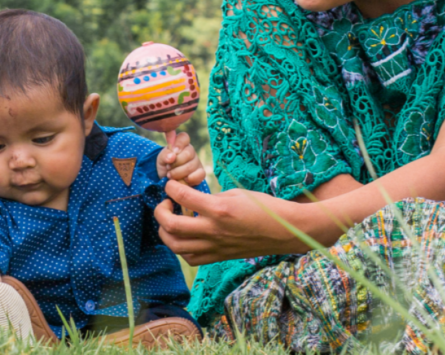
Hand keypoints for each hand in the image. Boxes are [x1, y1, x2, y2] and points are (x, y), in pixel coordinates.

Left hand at [155, 179, 310, 264]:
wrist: (284, 231)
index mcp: (218, 209)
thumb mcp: (235, 193)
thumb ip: (210, 197)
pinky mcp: (219, 257)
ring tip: (171, 220)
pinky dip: (181, 248)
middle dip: (160, 212)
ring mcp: (215, 246)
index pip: (182, 196)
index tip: (171, 185)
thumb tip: (191, 199)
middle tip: (166, 203)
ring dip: (166, 232)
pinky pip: (190, 258)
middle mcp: (213, 230)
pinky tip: (185, 236)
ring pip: (176, 246)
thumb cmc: (263, 207)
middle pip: (171, 225)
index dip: (171, 188)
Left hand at [157, 132, 206, 186]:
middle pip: (188, 154)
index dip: (179, 144)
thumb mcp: (161, 159)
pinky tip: (183, 180)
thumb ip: (165, 155)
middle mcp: (191, 150)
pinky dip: (190, 179)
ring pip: (191, 166)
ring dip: (178, 173)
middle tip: (168, 168)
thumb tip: (172, 156)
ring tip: (170, 175)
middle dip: (176, 163)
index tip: (173, 152)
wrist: (168, 179)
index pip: (184, 137)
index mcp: (181, 143)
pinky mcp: (201, 173)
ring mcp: (197, 161)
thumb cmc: (165, 165)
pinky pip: (200, 174)